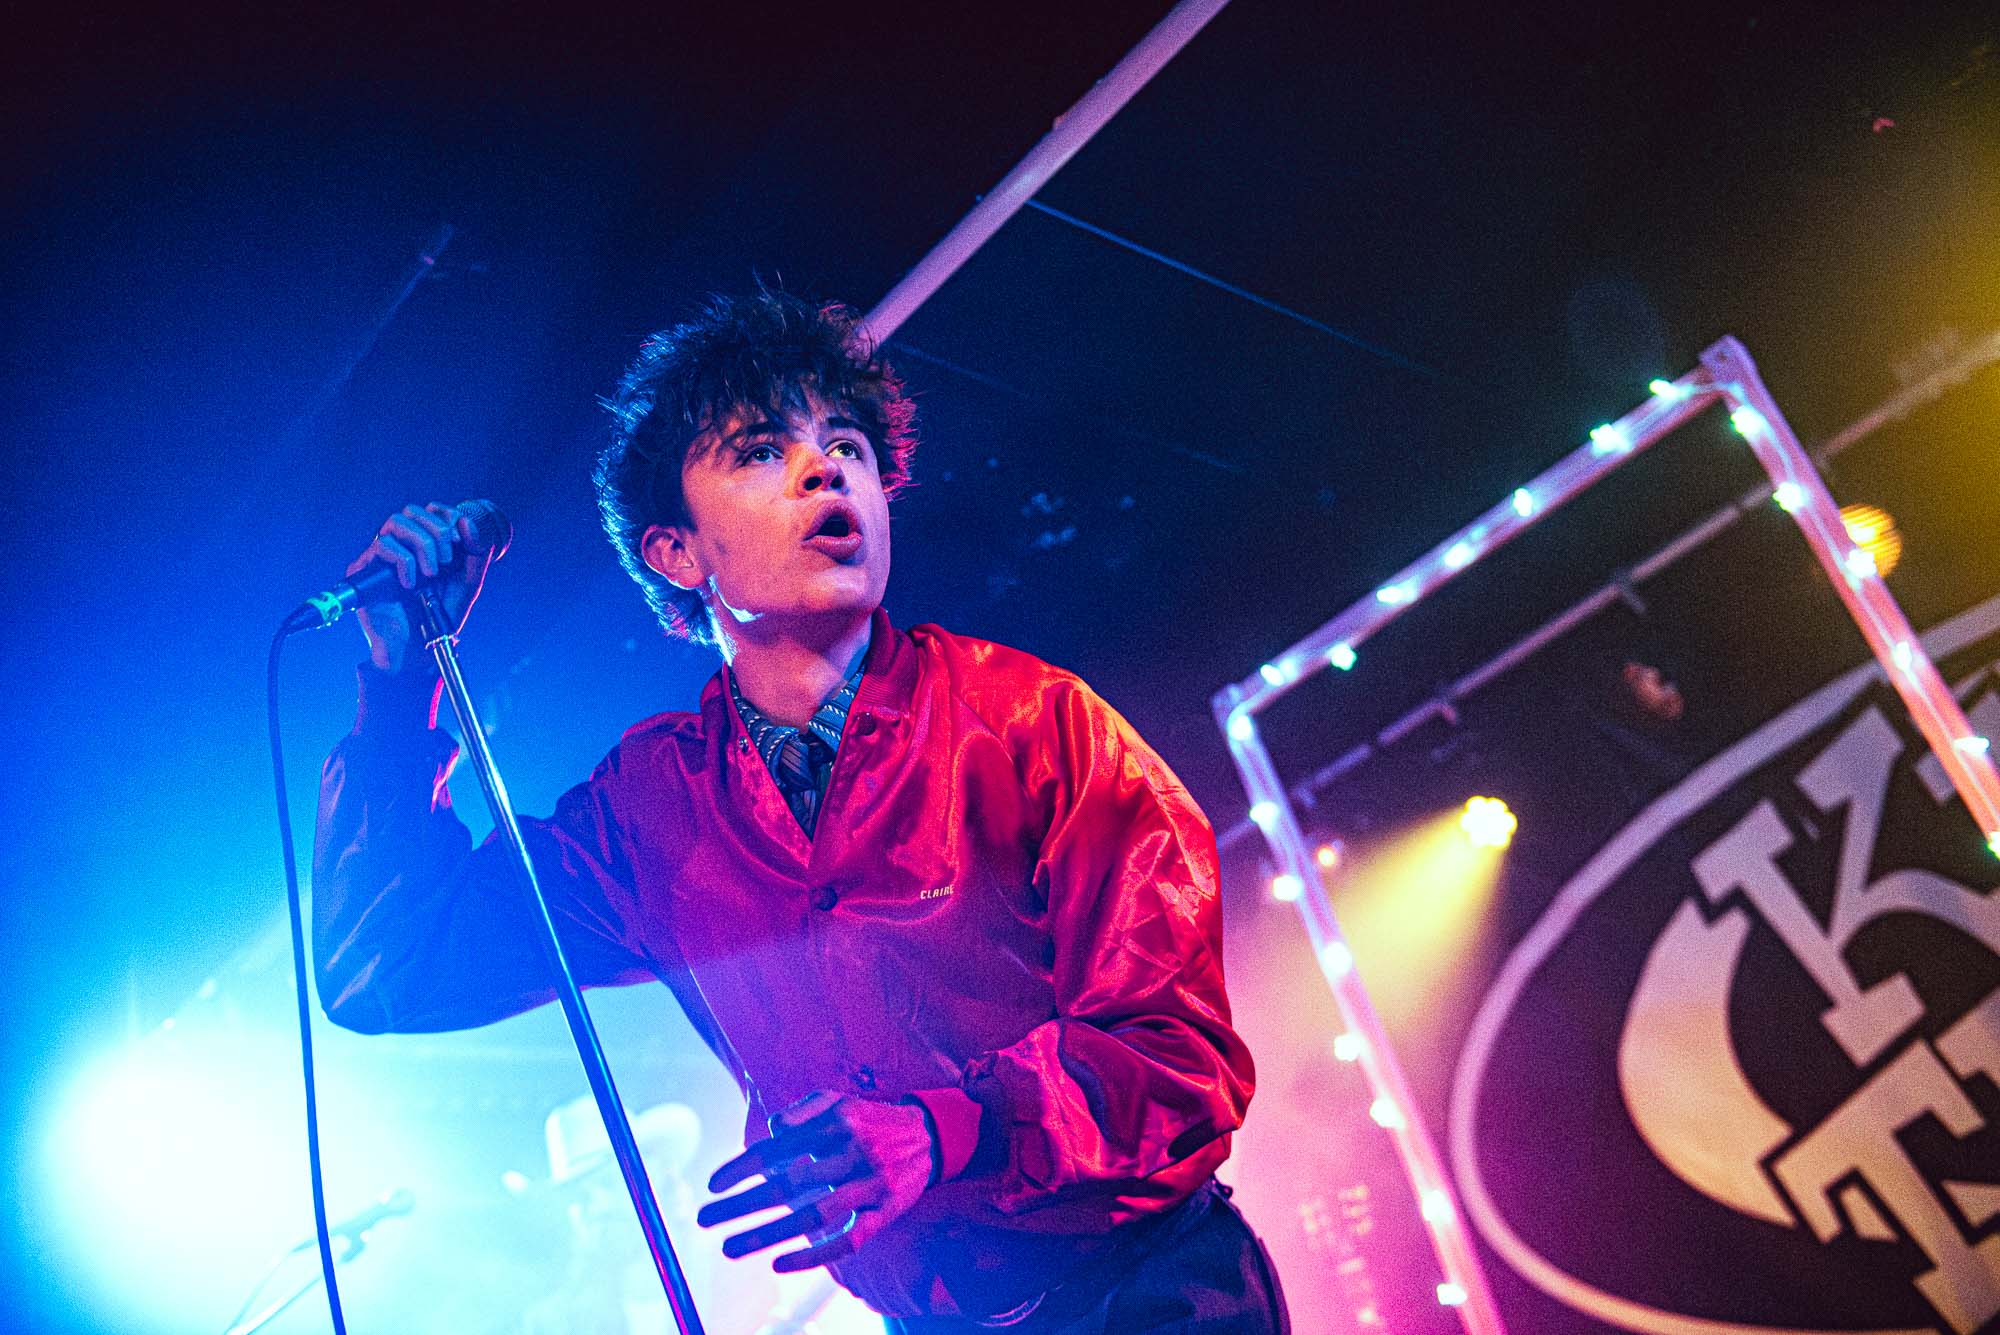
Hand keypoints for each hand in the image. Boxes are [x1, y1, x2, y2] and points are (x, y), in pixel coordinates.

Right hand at [349, 501, 499, 671]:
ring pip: (396, 522)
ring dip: (422, 544)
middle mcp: (400, 545)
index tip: (460, 542)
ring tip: (431, 573)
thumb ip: (476, 551)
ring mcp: (380, 556)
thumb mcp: (468, 581)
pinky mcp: (364, 569)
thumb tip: (466, 521)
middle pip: (412, 510)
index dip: (447, 516)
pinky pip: (382, 546)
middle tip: (445, 561)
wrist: (418, 647)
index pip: (430, 509)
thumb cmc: (440, 614)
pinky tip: (411, 583)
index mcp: (424, 543)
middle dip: (437, 531)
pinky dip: (404, 562)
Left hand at [698, 1091, 934, 1273]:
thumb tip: (771, 1131)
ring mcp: (871, 1184)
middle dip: (743, 1204)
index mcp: (837, 1122)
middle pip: (790, 1184)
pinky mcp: (887, 1211)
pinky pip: (849, 1239)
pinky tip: (779, 1263)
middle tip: (703, 1220)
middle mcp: (853, 1151)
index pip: (780, 1147)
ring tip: (730, 1248)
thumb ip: (802, 1110)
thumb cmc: (869, 1119)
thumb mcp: (839, 1100)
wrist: (931, 1135)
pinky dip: (814, 1254)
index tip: (712, 1185)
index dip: (743, 1167)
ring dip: (767, 1234)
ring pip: (815, 1214)